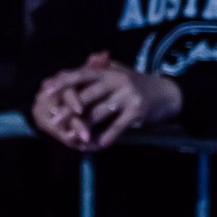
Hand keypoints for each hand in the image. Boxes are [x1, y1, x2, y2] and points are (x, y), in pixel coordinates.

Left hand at [33, 52, 181, 150]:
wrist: (170, 93)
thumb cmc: (139, 84)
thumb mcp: (119, 72)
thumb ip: (96, 71)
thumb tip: (66, 72)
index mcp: (109, 71)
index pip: (81, 74)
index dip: (63, 81)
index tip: (45, 90)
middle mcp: (117, 80)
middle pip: (87, 95)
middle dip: (69, 109)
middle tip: (53, 119)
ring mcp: (127, 95)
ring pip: (100, 112)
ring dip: (84, 127)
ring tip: (72, 137)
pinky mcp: (138, 110)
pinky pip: (118, 125)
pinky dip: (108, 136)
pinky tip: (98, 145)